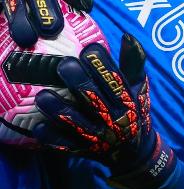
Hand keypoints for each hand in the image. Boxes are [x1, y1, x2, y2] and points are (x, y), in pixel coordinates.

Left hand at [34, 34, 176, 188]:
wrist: (134, 152)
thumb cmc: (134, 110)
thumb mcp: (139, 86)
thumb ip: (133, 62)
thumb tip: (128, 36)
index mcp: (127, 101)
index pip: (115, 81)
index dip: (103, 65)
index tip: (89, 49)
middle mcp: (113, 120)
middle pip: (95, 100)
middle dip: (79, 83)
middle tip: (64, 65)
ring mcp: (98, 137)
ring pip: (77, 123)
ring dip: (60, 110)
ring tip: (43, 96)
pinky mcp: (83, 150)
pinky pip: (65, 145)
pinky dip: (52, 137)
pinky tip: (38, 126)